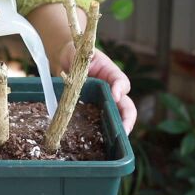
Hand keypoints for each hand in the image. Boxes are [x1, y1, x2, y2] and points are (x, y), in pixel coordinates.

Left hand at [27, 3, 136, 134]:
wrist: (66, 61)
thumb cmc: (76, 54)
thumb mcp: (79, 52)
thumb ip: (82, 58)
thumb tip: (82, 62)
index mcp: (111, 74)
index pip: (122, 82)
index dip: (120, 89)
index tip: (115, 95)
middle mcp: (112, 89)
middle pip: (127, 105)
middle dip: (128, 118)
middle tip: (124, 130)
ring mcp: (105, 101)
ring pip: (118, 117)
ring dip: (120, 128)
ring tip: (117, 140)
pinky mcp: (95, 110)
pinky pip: (103, 122)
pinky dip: (105, 132)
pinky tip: (101, 142)